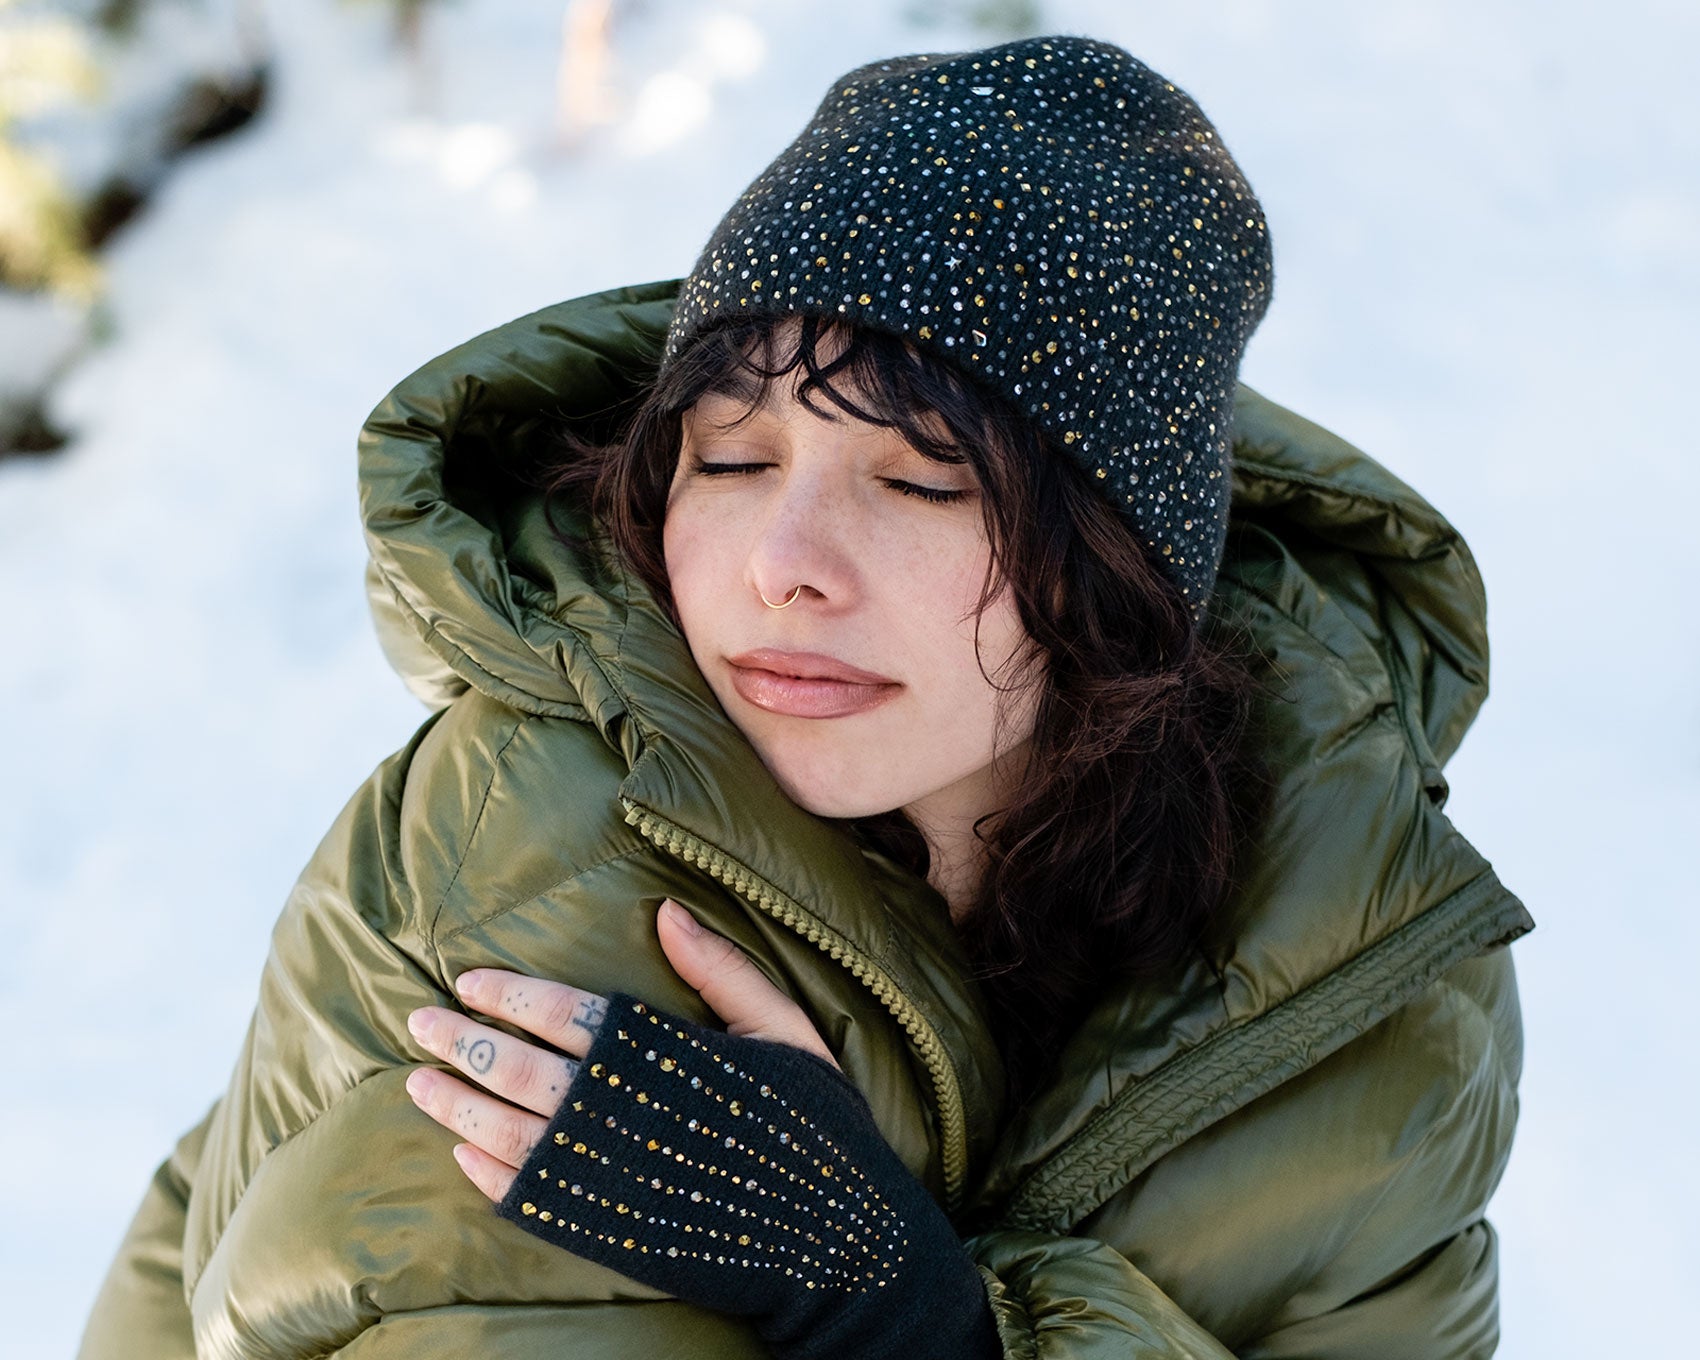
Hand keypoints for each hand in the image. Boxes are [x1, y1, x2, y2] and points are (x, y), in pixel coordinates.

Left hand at [404, 898, 836, 1200]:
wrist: (831, 1238)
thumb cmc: (812, 1123)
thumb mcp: (783, 1029)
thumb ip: (722, 970)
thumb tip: (665, 910)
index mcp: (660, 1055)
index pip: (564, 1011)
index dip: (509, 994)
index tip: (466, 980)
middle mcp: (620, 1110)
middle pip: (518, 1067)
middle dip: (460, 1042)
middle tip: (417, 1023)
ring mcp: (604, 1172)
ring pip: (506, 1130)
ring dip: (455, 1103)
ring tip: (415, 1083)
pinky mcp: (602, 1226)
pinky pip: (526, 1196)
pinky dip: (485, 1173)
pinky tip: (461, 1154)